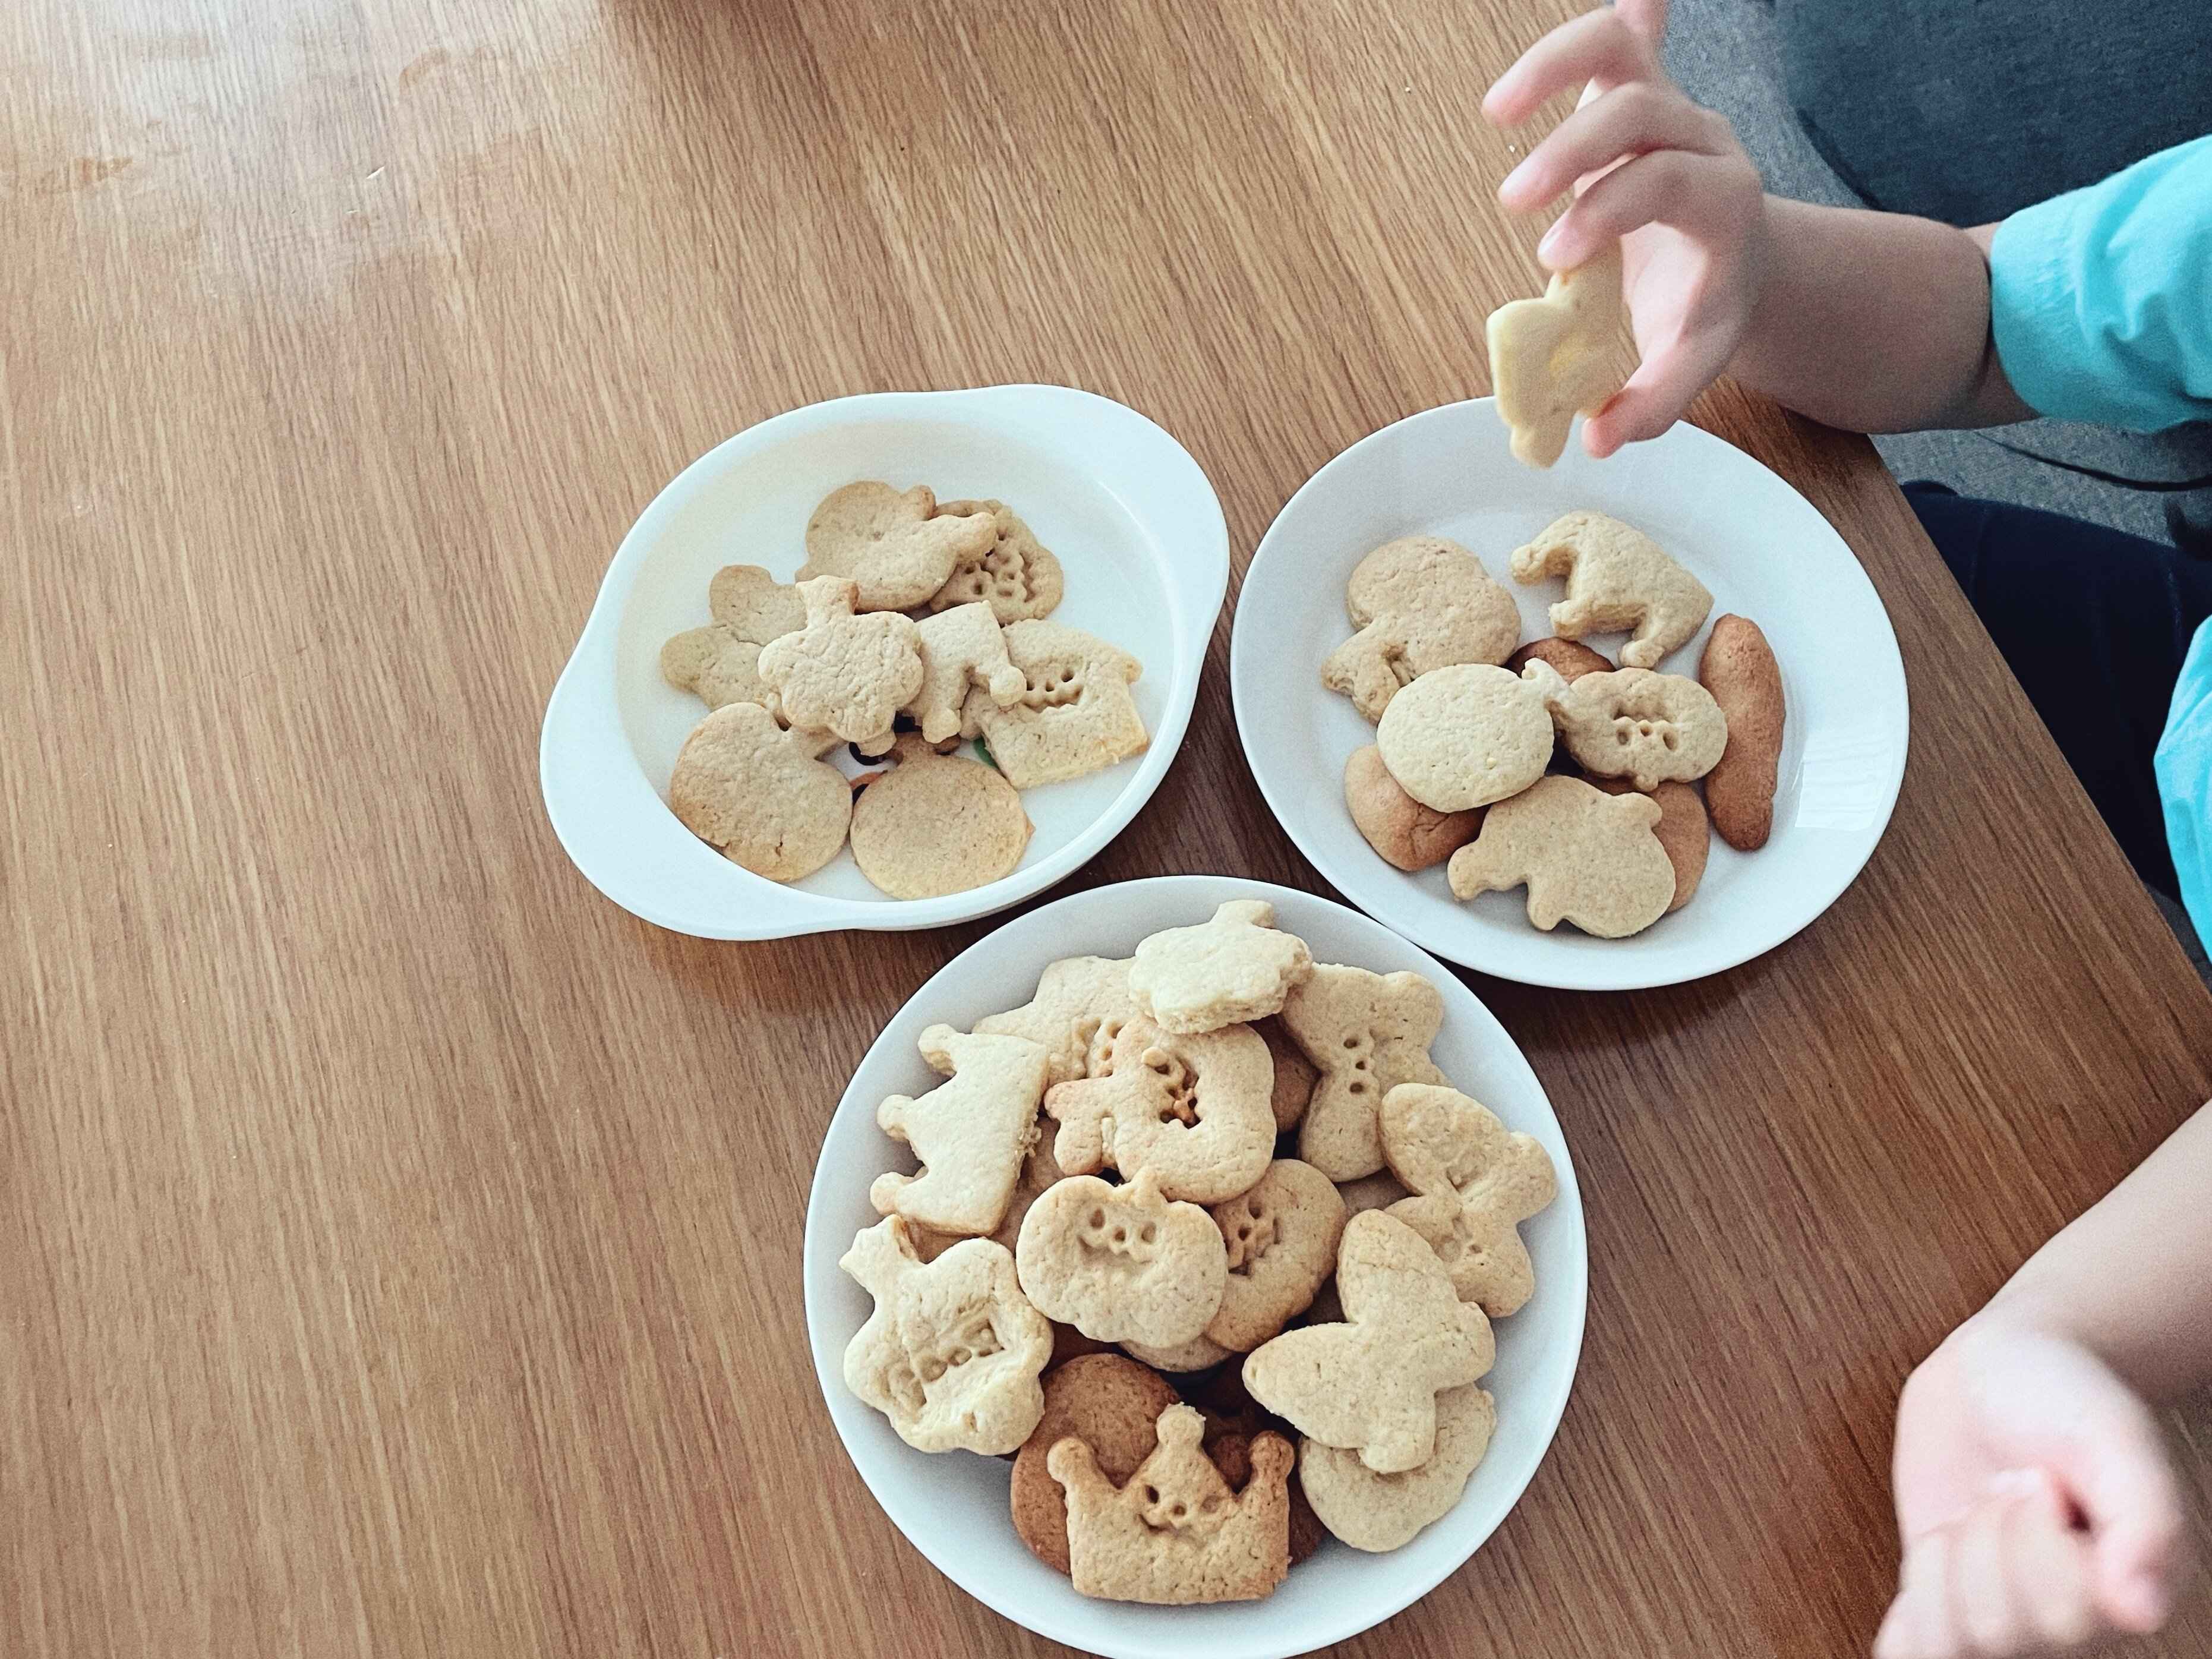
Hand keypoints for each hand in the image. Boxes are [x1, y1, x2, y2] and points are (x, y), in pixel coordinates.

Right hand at [1482, 0, 1767, 457]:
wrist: (1744, 260)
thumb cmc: (1706, 308)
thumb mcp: (1696, 360)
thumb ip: (1654, 402)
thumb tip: (1599, 443)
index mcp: (1722, 203)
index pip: (1667, 182)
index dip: (1609, 209)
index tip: (1553, 254)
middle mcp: (1700, 139)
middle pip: (1637, 109)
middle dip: (1571, 151)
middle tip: (1514, 203)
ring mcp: (1668, 105)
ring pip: (1619, 48)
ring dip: (1555, 65)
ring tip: (1499, 111)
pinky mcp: (1639, 88)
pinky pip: (1627, 29)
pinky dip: (1622, 5)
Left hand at [1876, 1315, 2184, 1657]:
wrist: (1987, 1377)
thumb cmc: (2058, 1399)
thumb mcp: (2112, 1435)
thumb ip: (2144, 1518)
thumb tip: (2140, 1610)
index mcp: (2131, 1594)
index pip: (2064, 1615)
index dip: (2034, 1531)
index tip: (2042, 1478)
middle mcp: (2075, 1624)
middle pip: (1997, 1629)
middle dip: (1986, 1535)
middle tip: (2007, 1491)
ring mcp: (2007, 1621)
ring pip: (1948, 1642)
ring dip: (1943, 1557)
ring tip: (1977, 1513)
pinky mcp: (1946, 1611)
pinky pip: (1911, 1654)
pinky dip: (1910, 1609)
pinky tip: (1936, 1556)